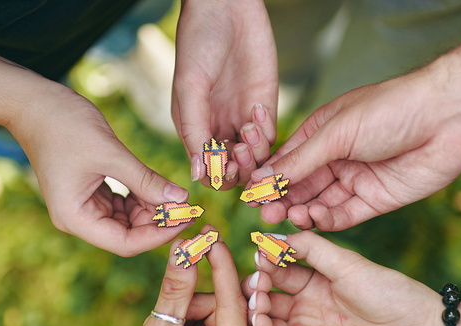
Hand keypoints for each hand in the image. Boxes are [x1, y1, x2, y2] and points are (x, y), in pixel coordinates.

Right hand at [9, 89, 191, 256]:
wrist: (33, 104)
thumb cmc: (64, 124)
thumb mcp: (110, 153)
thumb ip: (145, 180)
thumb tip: (180, 200)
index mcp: (74, 217)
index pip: (125, 243)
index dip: (159, 235)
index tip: (186, 219)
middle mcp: (76, 219)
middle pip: (127, 235)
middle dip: (158, 222)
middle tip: (188, 204)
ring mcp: (82, 207)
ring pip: (126, 221)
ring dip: (151, 210)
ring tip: (175, 194)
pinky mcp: (89, 194)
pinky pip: (120, 205)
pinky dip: (140, 198)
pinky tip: (157, 186)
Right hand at [172, 0, 277, 188]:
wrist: (226, 8)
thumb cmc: (198, 43)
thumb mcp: (190, 89)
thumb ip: (194, 131)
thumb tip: (197, 174)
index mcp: (194, 127)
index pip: (208, 170)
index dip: (217, 175)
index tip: (223, 165)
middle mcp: (218, 127)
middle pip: (234, 169)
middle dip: (239, 168)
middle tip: (239, 150)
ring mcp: (242, 117)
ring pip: (254, 157)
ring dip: (254, 152)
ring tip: (249, 128)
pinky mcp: (264, 104)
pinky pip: (270, 135)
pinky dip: (267, 131)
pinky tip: (258, 110)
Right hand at [243, 231, 440, 325]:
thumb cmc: (388, 293)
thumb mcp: (346, 262)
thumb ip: (309, 247)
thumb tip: (272, 235)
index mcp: (315, 280)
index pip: (277, 269)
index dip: (266, 260)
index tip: (260, 251)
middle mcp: (306, 305)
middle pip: (266, 293)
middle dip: (256, 284)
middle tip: (258, 279)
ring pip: (264, 318)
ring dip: (254, 306)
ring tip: (258, 297)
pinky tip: (258, 318)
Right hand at [250, 72, 460, 229]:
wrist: (449, 116)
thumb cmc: (391, 109)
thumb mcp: (336, 133)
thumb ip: (299, 161)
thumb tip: (260, 179)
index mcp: (322, 133)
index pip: (285, 161)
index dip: (268, 179)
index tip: (251, 196)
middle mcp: (336, 157)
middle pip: (300, 186)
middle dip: (282, 200)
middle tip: (268, 215)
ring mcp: (356, 179)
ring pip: (319, 203)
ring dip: (302, 212)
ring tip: (290, 218)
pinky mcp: (376, 200)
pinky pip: (344, 216)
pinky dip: (327, 220)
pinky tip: (316, 219)